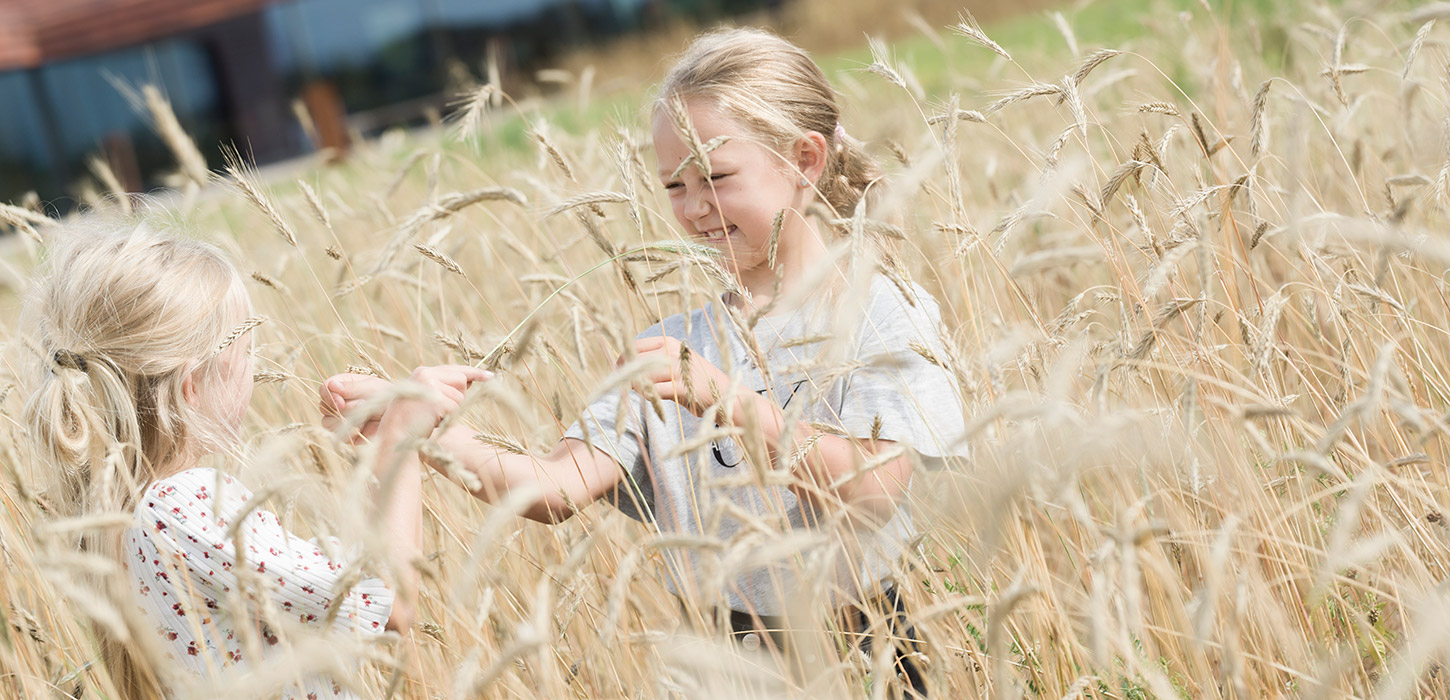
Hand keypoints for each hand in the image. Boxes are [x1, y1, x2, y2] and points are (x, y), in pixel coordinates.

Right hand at [320, 373, 390, 442]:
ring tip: (365, 413)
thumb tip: (331, 385)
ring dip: (346, 418)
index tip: (340, 401)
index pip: (324, 389)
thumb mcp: (371, 387)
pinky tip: (362, 427)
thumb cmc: (387, 396)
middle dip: (341, 408)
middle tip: (361, 404)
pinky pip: (339, 436)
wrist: (401, 415)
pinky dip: (350, 431)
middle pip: (324, 407)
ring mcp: (342, 420)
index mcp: (342, 386)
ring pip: (328, 422)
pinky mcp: (348, 435)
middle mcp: (339, 403)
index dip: (329, 395)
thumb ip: (351, 388)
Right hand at [378, 365, 492, 437]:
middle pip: (462, 380)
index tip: (490, 376)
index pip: (455, 368)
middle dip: (458, 397)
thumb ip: (445, 387)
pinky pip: (455, 408)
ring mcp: (431, 385)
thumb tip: (471, 381)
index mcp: (423, 372)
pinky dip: (448, 418)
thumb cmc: (412, 420)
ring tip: (431, 416)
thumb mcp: (427, 398)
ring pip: (460, 397)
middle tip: (438, 409)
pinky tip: (432, 420)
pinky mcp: (436, 399)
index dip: (475, 372)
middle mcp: (426, 374)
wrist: (395, 435)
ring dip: (451, 411)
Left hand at [633, 336, 732, 416]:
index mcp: (670, 342)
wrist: (725, 392)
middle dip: (627, 375)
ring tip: (642, 392)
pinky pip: (656, 391)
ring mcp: (679, 369)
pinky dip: (650, 396)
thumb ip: (655, 362)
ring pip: (644, 377)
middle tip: (624, 386)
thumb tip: (626, 367)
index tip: (618, 370)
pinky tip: (653, 398)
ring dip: (637, 387)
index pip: (636, 345)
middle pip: (637, 361)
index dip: (623, 359)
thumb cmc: (696, 379)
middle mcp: (673, 352)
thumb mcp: (677, 362)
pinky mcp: (683, 388)